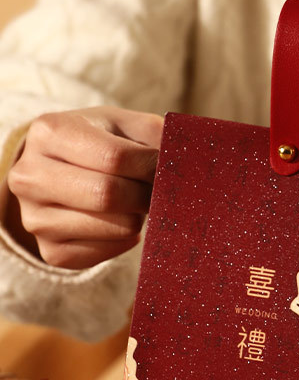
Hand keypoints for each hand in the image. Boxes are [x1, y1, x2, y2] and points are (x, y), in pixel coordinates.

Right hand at [3, 106, 162, 268]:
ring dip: (139, 216)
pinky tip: (119, 220)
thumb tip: (186, 162)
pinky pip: (108, 255)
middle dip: (146, 194)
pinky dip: (126, 239)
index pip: (114, 157)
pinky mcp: (51, 252)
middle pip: (109, 195)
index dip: (151, 166)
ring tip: (134, 201)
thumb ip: (156, 134)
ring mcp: (36, 219)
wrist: (60, 170)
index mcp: (50, 133)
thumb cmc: (101, 142)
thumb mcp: (124, 124)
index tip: (166, 168)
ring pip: (116, 228)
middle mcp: (30, 177)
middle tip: (157, 190)